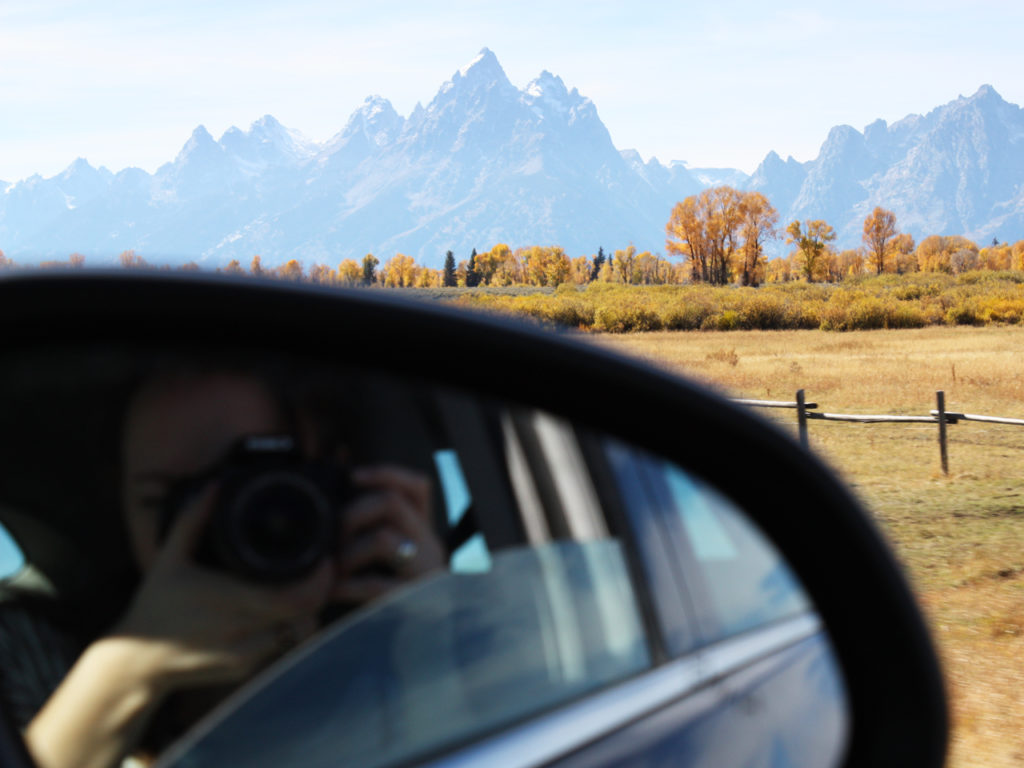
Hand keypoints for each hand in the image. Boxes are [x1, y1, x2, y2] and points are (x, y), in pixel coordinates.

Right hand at [113, 486, 332, 690]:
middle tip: (321, 567)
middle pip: (306, 612)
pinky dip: (292, 626)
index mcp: (228, 600)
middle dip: (321, 589)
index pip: (295, 594)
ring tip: (305, 585)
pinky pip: (283, 645)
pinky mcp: (246, 668)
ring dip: (310, 608)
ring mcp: (246, 654)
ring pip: (300, 631)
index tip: (323, 557)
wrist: (136, 664)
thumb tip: (215, 486)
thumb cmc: (155, 605)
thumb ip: (193, 519)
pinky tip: (286, 608)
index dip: (319, 577)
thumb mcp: (169, 558)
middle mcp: (241, 630)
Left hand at [331, 465, 443, 604]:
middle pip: (393, 503)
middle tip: (334, 538)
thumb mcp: (386, 562)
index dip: (386, 474)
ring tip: (335, 570)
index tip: (353, 476)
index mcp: (422, 534)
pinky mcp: (413, 603)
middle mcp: (429, 548)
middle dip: (352, 513)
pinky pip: (376, 584)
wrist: (417, 653)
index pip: (417, 487)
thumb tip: (337, 500)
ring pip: (384, 538)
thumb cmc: (389, 602)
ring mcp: (424, 575)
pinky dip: (347, 585)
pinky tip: (334, 592)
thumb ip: (369, 534)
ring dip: (348, 552)